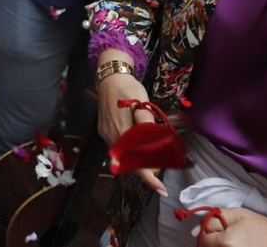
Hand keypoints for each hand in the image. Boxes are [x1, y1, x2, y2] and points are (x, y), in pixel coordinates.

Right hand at [95, 70, 165, 195]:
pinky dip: (130, 150)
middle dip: (146, 168)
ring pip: (124, 155)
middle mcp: (112, 138)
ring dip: (138, 158)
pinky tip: (138, 144)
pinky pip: (118, 146)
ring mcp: (106, 135)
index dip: (149, 178)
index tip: (162, 189)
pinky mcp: (104, 131)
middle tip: (161, 168)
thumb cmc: (128, 89)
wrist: (109, 77)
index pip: (136, 163)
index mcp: (123, 134)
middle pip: (130, 162)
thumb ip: (147, 123)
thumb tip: (155, 142)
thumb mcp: (142, 103)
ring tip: (152, 157)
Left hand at [191, 208, 266, 246]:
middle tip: (229, 236)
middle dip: (214, 241)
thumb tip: (194, 230)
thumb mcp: (238, 214)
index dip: (209, 233)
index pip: (204, 239)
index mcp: (226, 242)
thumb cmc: (260, 227)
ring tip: (236, 242)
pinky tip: (238, 246)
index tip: (219, 230)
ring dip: (220, 246)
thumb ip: (214, 219)